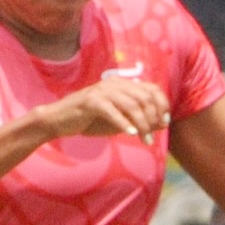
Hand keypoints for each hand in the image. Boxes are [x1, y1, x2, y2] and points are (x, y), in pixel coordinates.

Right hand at [49, 79, 170, 144]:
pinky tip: (131, 134)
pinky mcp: (91, 101)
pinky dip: (124, 123)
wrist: (60, 120)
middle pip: (144, 98)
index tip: (164, 122)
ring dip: (142, 125)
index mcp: (123, 85)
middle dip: (153, 118)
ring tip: (144, 140)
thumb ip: (138, 120)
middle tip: (152, 136)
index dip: (162, 105)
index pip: (152, 89)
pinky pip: (113, 111)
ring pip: (131, 105)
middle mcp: (115, 84)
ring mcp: (102, 91)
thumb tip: (162, 124)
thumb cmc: (90, 121)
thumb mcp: (119, 121)